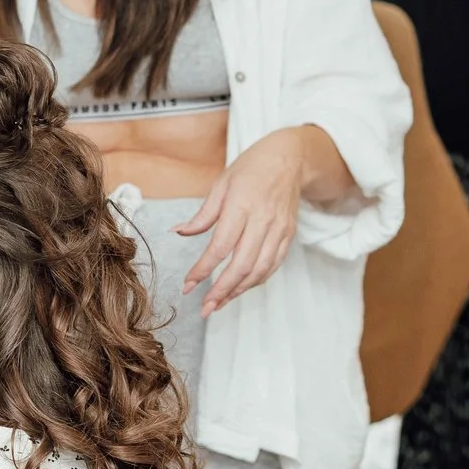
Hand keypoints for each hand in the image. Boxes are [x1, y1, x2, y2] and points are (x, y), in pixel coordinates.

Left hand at [173, 128, 305, 315]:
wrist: (289, 160)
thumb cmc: (251, 169)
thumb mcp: (221, 184)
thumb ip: (203, 214)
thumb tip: (179, 232)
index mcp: (241, 206)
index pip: (220, 247)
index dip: (203, 270)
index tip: (188, 285)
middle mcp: (262, 221)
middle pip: (241, 265)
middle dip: (221, 291)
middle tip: (205, 308)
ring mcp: (279, 231)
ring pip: (259, 271)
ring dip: (238, 291)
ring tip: (219, 303)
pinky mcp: (288, 236)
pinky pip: (273, 266)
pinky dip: (256, 281)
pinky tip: (240, 288)